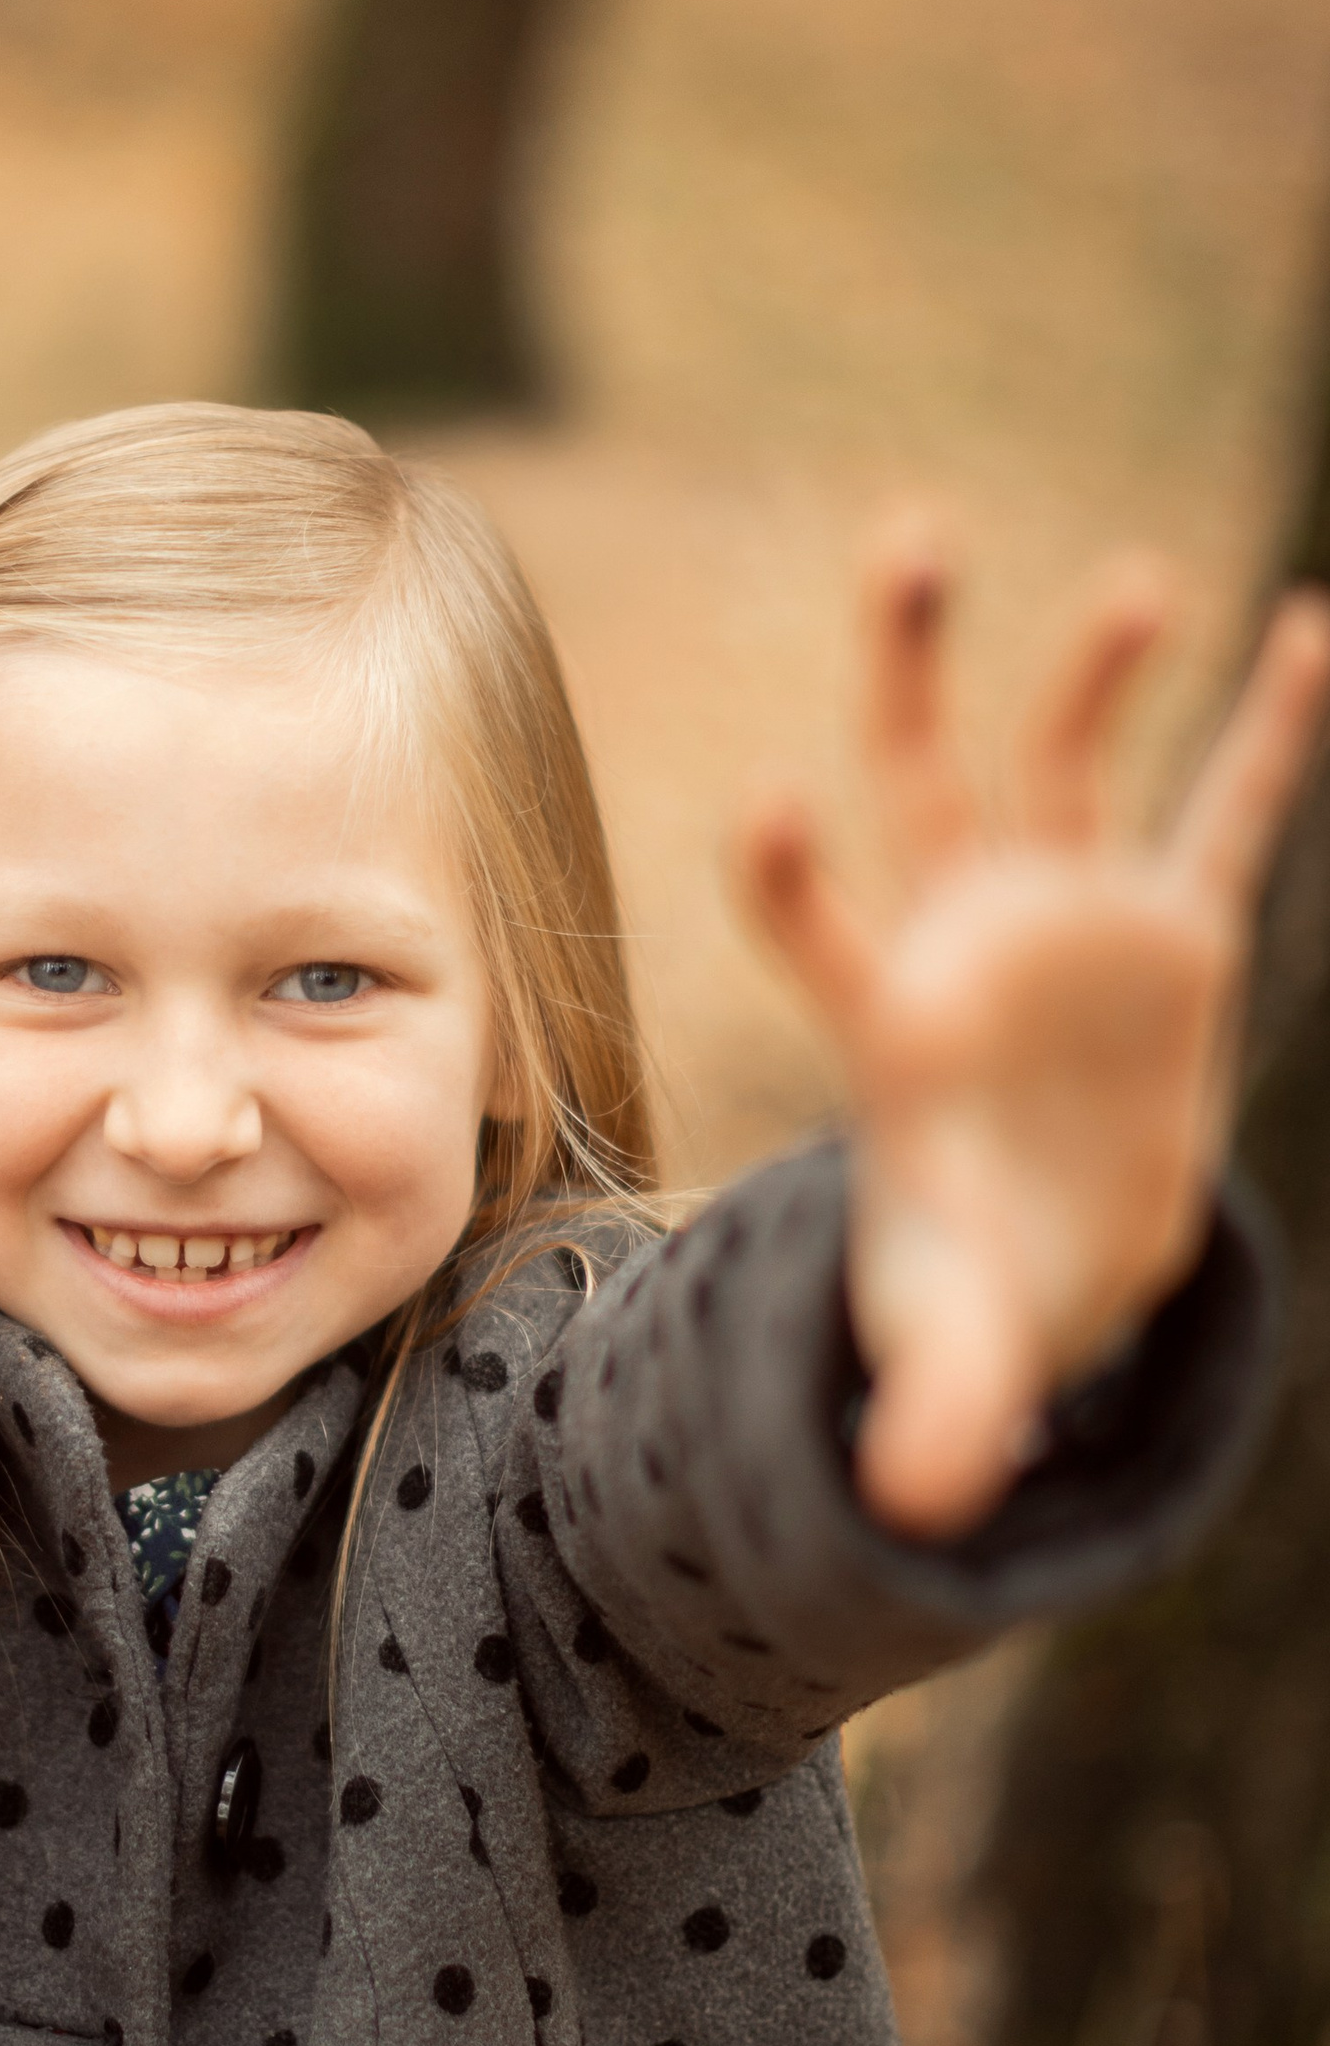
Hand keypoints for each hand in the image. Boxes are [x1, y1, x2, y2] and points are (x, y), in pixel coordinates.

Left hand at [736, 532, 1329, 1540]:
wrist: (1053, 1261)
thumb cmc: (971, 1285)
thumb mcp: (954, 1347)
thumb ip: (936, 1406)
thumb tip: (917, 1511)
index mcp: (891, 1026)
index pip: (818, 932)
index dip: (792, 879)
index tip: (769, 808)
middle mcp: (965, 937)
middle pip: (916, 775)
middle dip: (909, 660)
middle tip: (914, 535)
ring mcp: (1065, 920)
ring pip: (1064, 760)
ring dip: (1098, 669)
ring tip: (1147, 584)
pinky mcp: (1169, 932)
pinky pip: (1224, 815)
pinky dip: (1263, 733)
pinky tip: (1302, 631)